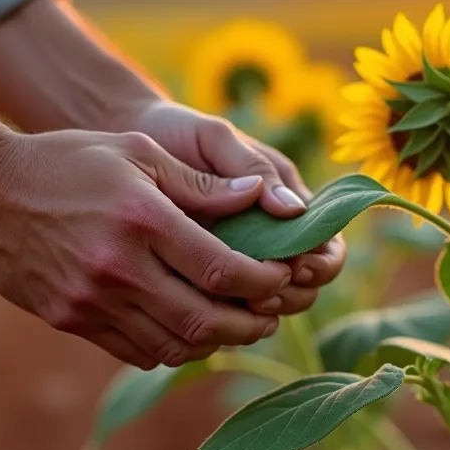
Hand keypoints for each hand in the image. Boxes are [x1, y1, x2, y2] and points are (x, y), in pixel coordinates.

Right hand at [0, 130, 295, 369]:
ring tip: (235, 325)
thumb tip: (262, 195)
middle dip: (249, 323)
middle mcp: (119, 267)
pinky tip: (186, 329)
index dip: (263, 282)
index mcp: (143, 219)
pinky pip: (136, 350)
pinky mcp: (71, 320)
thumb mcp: (136, 151)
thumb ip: (201, 182)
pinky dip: (171, 347)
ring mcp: (92, 300)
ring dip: (215, 342)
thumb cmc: (67, 161)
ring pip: (174, 344)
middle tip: (269, 315)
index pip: (222, 268)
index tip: (280, 278)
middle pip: (205, 319)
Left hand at [124, 101, 346, 314]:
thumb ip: (251, 167)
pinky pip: (229, 307)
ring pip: (273, 302)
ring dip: (266, 310)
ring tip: (242, 307)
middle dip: (294, 293)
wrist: (125, 141)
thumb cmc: (176, 132)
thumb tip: (295, 210)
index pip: (325, 242)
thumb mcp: (213, 138)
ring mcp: (239, 257)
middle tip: (266, 295)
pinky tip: (211, 314)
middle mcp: (269, 232)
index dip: (321, 261)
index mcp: (284, 199)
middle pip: (307, 282)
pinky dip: (229, 317)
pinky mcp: (204, 275)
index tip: (297, 266)